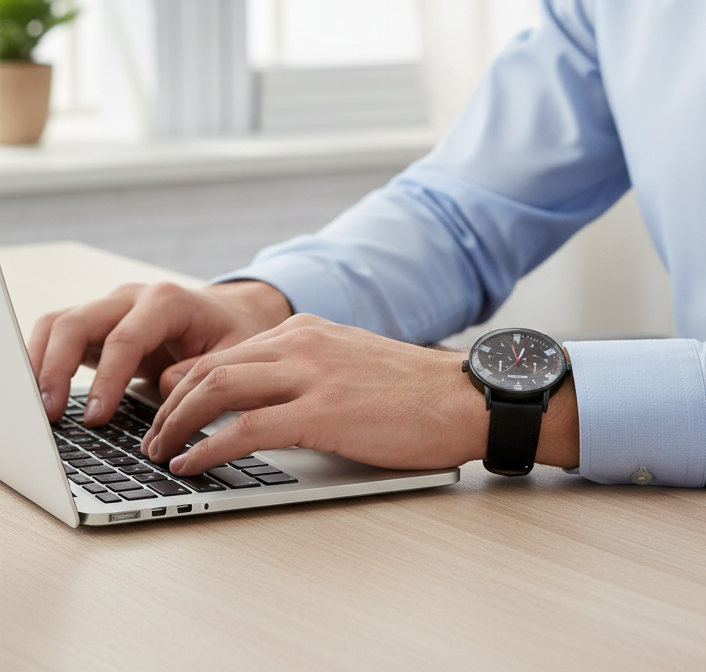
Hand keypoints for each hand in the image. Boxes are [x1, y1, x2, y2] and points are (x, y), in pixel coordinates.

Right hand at [28, 279, 292, 425]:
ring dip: (40, 365)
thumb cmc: (232, 333)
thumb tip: (165, 388)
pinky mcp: (98, 325)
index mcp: (168, 301)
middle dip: (56, 369)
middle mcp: (131, 298)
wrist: (230, 314)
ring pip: (58, 325)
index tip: (96, 418)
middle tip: (51, 416)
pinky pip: (58, 336)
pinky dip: (42, 361)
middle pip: (77, 323)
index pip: (126, 338)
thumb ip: (203, 368)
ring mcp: (110, 309)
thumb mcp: (236, 351)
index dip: (108, 379)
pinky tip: (41, 394)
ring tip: (38, 409)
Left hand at [142, 316, 487, 473]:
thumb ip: (309, 370)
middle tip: (153, 436)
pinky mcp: (322, 412)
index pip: (229, 351)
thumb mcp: (353, 363)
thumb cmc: (415, 391)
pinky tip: (193, 463)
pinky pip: (246, 428)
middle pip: (212, 367)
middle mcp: (304, 343)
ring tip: (160, 452)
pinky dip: (209, 447)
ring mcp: (312, 375)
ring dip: (178, 424)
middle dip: (171, 404)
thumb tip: (268, 398)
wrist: (463, 398)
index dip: (188, 381)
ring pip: (219, 390)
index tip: (169, 406)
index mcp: (309, 330)